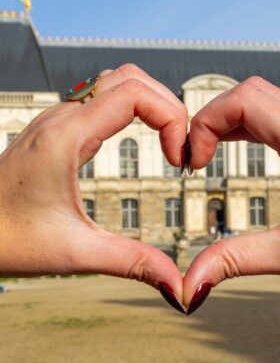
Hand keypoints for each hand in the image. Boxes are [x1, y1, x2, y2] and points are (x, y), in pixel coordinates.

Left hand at [0, 64, 185, 304]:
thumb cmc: (7, 239)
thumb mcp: (74, 253)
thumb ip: (132, 263)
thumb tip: (177, 284)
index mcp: (65, 136)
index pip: (134, 94)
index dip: (170, 118)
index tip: (177, 160)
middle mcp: (61, 118)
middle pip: (131, 78)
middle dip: (167, 106)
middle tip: (180, 149)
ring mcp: (58, 119)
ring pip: (117, 82)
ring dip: (150, 103)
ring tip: (167, 142)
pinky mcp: (58, 128)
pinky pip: (103, 98)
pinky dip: (133, 109)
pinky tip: (142, 141)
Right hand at [183, 77, 279, 310]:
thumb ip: (236, 261)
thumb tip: (189, 285)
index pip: (245, 100)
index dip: (207, 122)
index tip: (194, 162)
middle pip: (252, 92)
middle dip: (214, 116)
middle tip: (195, 155)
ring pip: (267, 99)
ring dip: (232, 119)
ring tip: (208, 152)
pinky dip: (252, 124)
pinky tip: (240, 147)